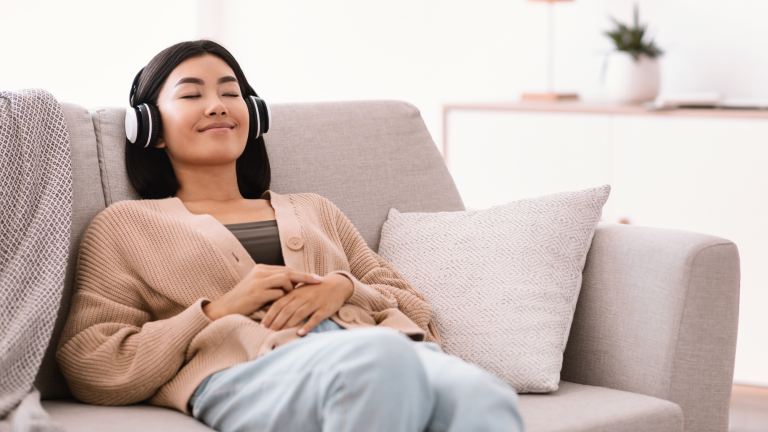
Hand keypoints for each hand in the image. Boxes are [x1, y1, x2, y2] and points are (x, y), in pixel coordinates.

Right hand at [203, 264, 323, 320]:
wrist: (224, 309)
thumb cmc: (244, 302)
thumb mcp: (259, 288)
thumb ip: (274, 284)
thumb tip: (294, 285)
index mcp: (261, 269)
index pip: (286, 269)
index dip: (301, 274)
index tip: (315, 278)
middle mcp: (260, 272)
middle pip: (288, 271)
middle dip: (305, 277)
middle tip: (319, 281)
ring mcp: (258, 281)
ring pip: (284, 280)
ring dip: (290, 290)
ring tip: (290, 299)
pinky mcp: (256, 293)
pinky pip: (277, 294)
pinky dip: (282, 299)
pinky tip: (284, 306)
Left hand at [261, 273, 353, 334]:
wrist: (336, 285)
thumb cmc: (314, 291)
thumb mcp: (299, 292)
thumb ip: (285, 299)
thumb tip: (267, 308)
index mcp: (295, 292)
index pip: (279, 303)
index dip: (270, 314)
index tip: (262, 325)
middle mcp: (303, 297)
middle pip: (287, 310)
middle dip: (276, 322)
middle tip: (268, 333)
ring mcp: (314, 302)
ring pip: (299, 314)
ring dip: (288, 325)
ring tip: (280, 334)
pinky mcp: (325, 308)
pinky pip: (315, 318)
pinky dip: (307, 325)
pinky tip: (300, 333)